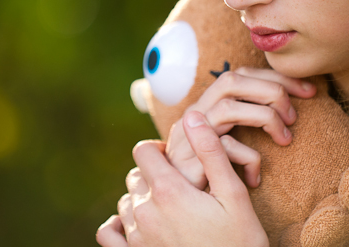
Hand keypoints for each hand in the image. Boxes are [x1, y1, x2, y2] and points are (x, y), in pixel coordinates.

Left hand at [96, 111, 269, 246]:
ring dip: (142, 198)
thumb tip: (193, 115)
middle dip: (154, 174)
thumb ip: (211, 152)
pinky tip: (139, 224)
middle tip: (181, 187)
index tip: (175, 159)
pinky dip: (119, 224)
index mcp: (168, 191)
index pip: (143, 151)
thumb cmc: (239, 241)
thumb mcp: (234, 194)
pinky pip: (109, 232)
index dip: (159, 149)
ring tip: (170, 208)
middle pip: (136, 175)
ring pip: (126, 201)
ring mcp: (136, 237)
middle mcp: (145, 212)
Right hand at [166, 67, 315, 188]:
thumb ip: (247, 122)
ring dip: (265, 118)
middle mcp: (194, 115)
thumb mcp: (231, 144)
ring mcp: (188, 137)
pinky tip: (256, 177)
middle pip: (231, 80)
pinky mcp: (189, 162)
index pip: (239, 74)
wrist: (179, 210)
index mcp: (206, 106)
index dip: (275, 77)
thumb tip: (287, 106)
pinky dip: (249, 158)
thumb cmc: (211, 178)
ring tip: (285, 139)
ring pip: (227, 108)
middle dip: (272, 90)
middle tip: (294, 115)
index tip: (308, 90)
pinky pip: (224, 147)